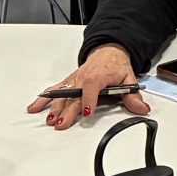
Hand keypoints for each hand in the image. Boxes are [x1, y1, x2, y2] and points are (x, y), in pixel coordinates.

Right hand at [28, 42, 148, 131]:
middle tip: (61, 123)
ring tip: (50, 120)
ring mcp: (73, 80)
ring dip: (54, 108)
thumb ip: (133, 96)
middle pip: (73, 97)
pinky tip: (34, 107)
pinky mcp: (68, 82)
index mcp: (97, 76)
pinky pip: (54, 90)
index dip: (88, 101)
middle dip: (67, 111)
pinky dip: (43, 98)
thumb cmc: (115, 65)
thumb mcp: (129, 79)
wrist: (108, 52)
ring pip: (62, 95)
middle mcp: (82, 78)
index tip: (86, 112)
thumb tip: (142, 107)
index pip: (91, 88)